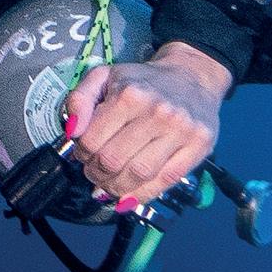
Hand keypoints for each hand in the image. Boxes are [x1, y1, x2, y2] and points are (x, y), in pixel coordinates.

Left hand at [63, 41, 230, 207]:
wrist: (191, 75)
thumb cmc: (143, 80)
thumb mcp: (105, 76)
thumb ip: (80, 99)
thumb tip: (72, 132)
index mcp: (131, 95)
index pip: (93, 141)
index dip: (81, 154)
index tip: (83, 154)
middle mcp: (158, 112)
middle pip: (113, 161)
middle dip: (96, 173)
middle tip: (95, 172)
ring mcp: (181, 131)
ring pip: (138, 175)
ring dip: (116, 187)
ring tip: (109, 184)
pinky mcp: (199, 146)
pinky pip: (166, 181)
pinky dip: (143, 195)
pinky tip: (130, 196)